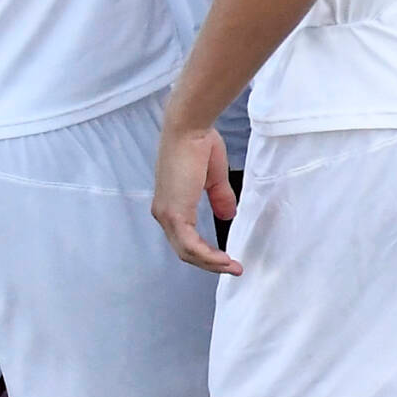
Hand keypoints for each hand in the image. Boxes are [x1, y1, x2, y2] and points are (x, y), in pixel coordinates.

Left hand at [152, 120, 241, 273]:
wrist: (189, 128)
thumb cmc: (199, 143)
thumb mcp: (214, 177)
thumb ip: (219, 198)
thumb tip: (228, 216)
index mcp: (171, 203)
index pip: (185, 237)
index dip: (206, 251)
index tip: (227, 257)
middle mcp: (163, 213)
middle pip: (184, 250)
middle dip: (210, 263)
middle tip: (233, 268)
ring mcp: (166, 214)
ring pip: (187, 252)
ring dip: (211, 263)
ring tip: (232, 267)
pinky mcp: (174, 213)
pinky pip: (190, 245)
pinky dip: (208, 256)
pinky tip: (224, 260)